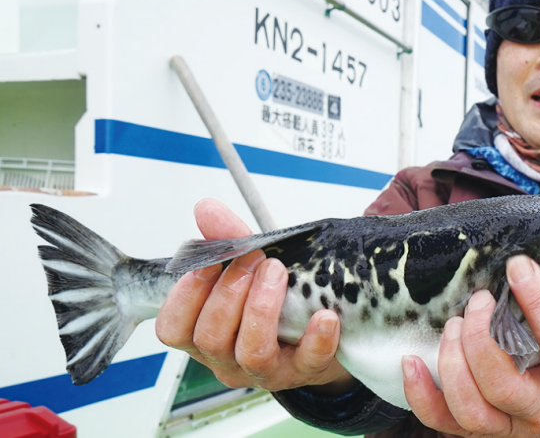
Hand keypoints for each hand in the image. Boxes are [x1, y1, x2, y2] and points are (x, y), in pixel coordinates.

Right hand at [156, 199, 354, 392]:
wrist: (322, 330)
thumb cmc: (276, 300)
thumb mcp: (250, 269)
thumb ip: (227, 240)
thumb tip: (206, 208)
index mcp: (205, 335)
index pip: (173, 329)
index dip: (185, 297)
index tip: (208, 263)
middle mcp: (228, 359)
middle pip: (210, 338)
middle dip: (230, 292)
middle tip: (254, 258)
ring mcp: (266, 371)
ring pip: (251, 353)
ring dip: (262, 308)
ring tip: (277, 272)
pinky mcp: (304, 372)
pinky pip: (307, 362)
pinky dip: (316, 339)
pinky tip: (325, 316)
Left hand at [402, 255, 539, 436]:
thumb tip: (523, 263)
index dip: (539, 302)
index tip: (518, 267)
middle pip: (501, 383)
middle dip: (479, 336)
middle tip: (478, 301)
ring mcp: (510, 427)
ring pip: (470, 407)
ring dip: (452, 361)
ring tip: (453, 326)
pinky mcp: (482, 434)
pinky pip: (443, 422)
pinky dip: (421, 394)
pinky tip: (412, 362)